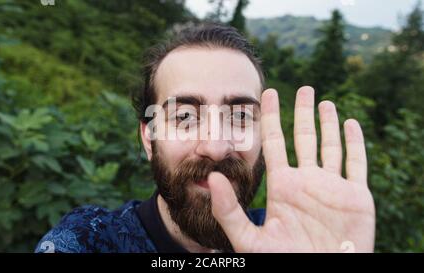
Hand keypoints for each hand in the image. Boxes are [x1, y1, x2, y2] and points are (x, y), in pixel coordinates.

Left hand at [208, 86, 375, 252]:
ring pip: (331, 146)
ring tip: (324, 101)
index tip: (268, 93)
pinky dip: (355, 143)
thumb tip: (213, 179)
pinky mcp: (355, 197)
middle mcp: (306, 181)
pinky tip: (351, 124)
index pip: (275, 143)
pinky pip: (356, 164)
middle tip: (305, 88)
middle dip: (304, 112)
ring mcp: (331, 187)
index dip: (272, 117)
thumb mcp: (249, 239)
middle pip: (304, 137)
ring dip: (329, 123)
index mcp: (283, 186)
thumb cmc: (283, 262)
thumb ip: (228, 210)